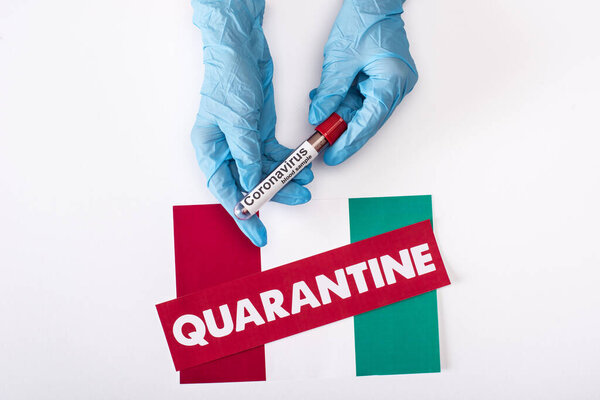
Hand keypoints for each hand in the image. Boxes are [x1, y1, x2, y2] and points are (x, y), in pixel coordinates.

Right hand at [191, 0, 312, 246]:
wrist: (241, 50)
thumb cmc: (229, 80)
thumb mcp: (238, 121)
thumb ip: (246, 154)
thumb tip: (254, 183)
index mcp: (211, 150)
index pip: (226, 190)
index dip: (243, 214)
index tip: (257, 233)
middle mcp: (226, 150)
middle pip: (249, 183)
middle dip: (274, 195)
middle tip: (298, 201)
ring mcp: (244, 141)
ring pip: (265, 171)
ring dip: (286, 179)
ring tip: (306, 184)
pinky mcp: (260, 132)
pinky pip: (274, 155)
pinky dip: (288, 162)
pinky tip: (303, 167)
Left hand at [309, 0, 417, 165]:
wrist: (374, 1)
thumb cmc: (364, 19)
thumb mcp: (340, 59)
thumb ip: (330, 92)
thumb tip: (319, 116)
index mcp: (392, 82)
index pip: (368, 122)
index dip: (349, 142)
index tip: (333, 155)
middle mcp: (397, 86)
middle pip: (368, 120)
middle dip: (343, 132)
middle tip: (323, 145)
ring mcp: (393, 83)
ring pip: (364, 111)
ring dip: (342, 116)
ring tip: (321, 122)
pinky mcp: (384, 79)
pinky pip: (364, 99)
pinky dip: (346, 103)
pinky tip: (330, 103)